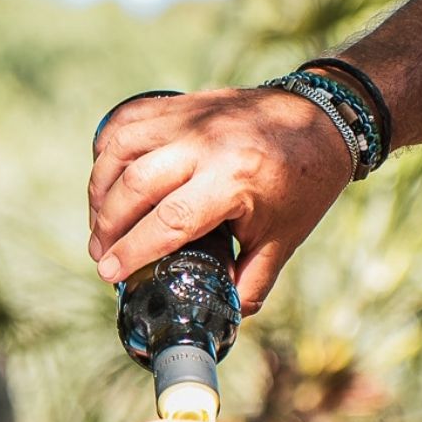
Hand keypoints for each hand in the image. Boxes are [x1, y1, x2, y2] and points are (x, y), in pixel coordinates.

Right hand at [88, 86, 353, 312]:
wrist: (323, 119)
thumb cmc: (304, 183)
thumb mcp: (284, 240)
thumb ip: (251, 283)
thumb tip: (222, 318)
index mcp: (236, 179)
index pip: (169, 220)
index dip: (132, 251)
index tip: (108, 273)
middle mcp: (207, 143)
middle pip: (135, 184)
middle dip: (107, 225)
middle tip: (100, 253)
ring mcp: (191, 117)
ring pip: (121, 148)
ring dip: (99, 188)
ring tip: (98, 220)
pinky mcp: (181, 103)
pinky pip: (127, 120)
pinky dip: (106, 149)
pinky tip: (105, 177)